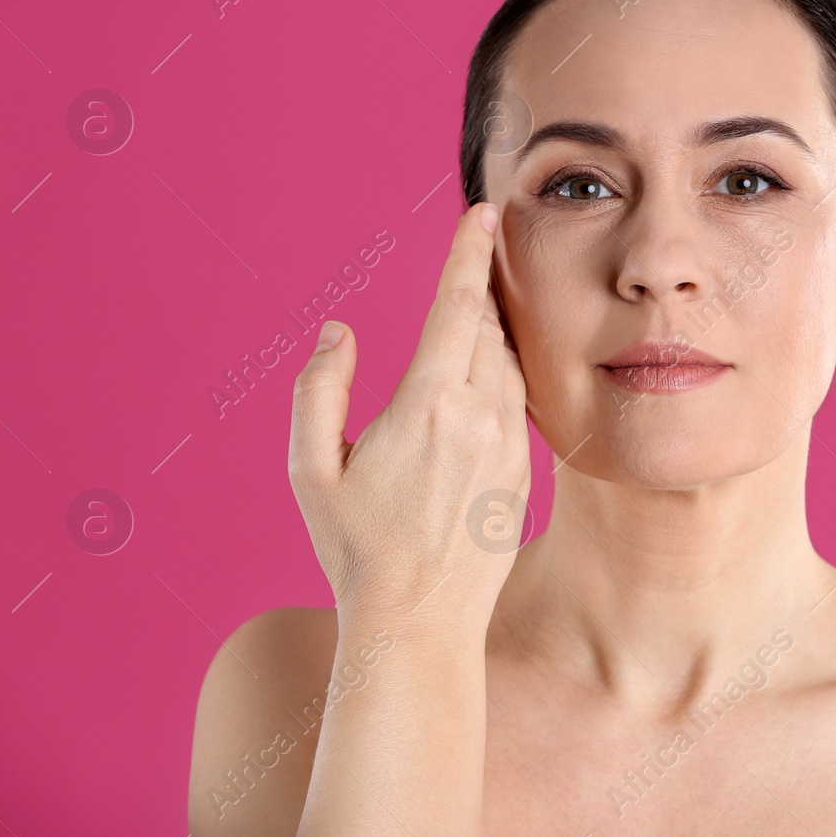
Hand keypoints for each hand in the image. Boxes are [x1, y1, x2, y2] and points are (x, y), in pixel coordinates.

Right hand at [287, 202, 530, 622]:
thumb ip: (320, 390)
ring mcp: (510, 446)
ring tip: (468, 320)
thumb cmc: (355, 548)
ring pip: (509, 363)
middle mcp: (481, 418)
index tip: (484, 212)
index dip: (470, 253)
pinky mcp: (524, 472)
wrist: (419, 624)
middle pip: (488, 328)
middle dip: (477, 291)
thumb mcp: (310, 470)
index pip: (458, 306)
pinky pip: (517, 404)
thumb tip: (338, 331)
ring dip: (490, 334)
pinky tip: (476, 387)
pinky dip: (500, 379)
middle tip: (472, 259)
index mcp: (429, 405)